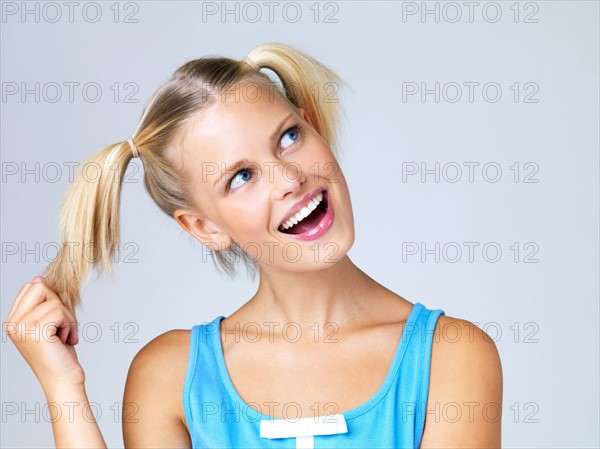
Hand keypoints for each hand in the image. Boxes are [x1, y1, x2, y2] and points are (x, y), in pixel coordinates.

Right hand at [3, 276, 83, 391]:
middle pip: (40, 287)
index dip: (50, 298)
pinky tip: (67, 340)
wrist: (63, 380)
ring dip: (68, 318)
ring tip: (64, 336)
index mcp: (12, 321)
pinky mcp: (37, 332)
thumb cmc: (58, 353)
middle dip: (59, 304)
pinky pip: (61, 311)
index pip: (30, 287)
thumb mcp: (49, 323)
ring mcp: (23, 328)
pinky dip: (71, 324)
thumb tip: (37, 278)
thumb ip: (42, 302)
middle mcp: (13, 324)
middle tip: (62, 326)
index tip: (55, 320)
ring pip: (54, 301)